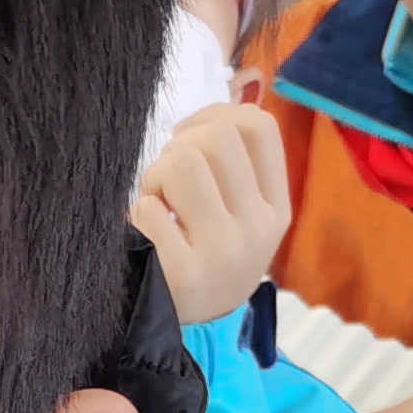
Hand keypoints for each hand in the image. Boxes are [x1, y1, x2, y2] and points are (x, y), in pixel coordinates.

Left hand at [130, 100, 291, 326]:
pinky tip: (146, 237)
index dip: (215, 116)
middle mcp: (258, 230)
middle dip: (179, 147)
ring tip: (156, 206)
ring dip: (156, 176)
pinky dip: (138, 214)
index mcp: (275, 209)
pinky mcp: (183, 275)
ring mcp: (224, 253)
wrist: (179, 333)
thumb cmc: (200, 259)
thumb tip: (244, 79)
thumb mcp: (236, 214)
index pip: (258, 127)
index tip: (189, 139)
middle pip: (218, 136)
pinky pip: (149, 209)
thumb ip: (238, 159)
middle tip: (166, 182)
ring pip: (184, 162)